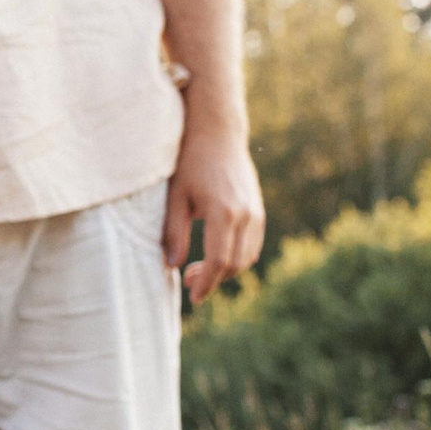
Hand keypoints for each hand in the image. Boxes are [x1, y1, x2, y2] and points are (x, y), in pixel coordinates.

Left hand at [161, 118, 264, 304]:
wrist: (218, 134)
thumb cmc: (190, 163)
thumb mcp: (175, 197)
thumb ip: (174, 232)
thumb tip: (171, 265)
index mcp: (223, 212)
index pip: (219, 260)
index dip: (206, 282)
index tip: (193, 295)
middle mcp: (245, 215)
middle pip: (235, 264)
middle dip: (213, 280)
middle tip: (188, 282)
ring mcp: (256, 212)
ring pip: (247, 257)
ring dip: (225, 271)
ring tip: (199, 271)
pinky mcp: (259, 210)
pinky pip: (252, 244)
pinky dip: (237, 257)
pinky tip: (215, 255)